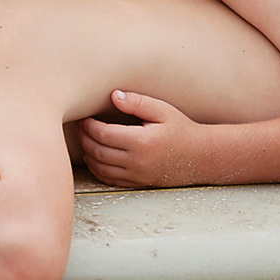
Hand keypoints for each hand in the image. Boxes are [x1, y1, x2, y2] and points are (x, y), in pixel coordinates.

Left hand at [77, 89, 208, 186]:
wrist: (200, 156)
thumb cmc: (181, 129)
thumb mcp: (162, 110)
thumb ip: (137, 102)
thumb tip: (113, 96)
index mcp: (141, 142)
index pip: (103, 134)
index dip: (88, 125)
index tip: (84, 117)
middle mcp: (137, 162)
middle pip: (97, 151)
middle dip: (83, 138)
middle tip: (79, 126)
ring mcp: (136, 175)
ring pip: (100, 168)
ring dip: (87, 154)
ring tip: (84, 139)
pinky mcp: (137, 183)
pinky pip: (109, 179)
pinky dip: (96, 169)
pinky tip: (94, 156)